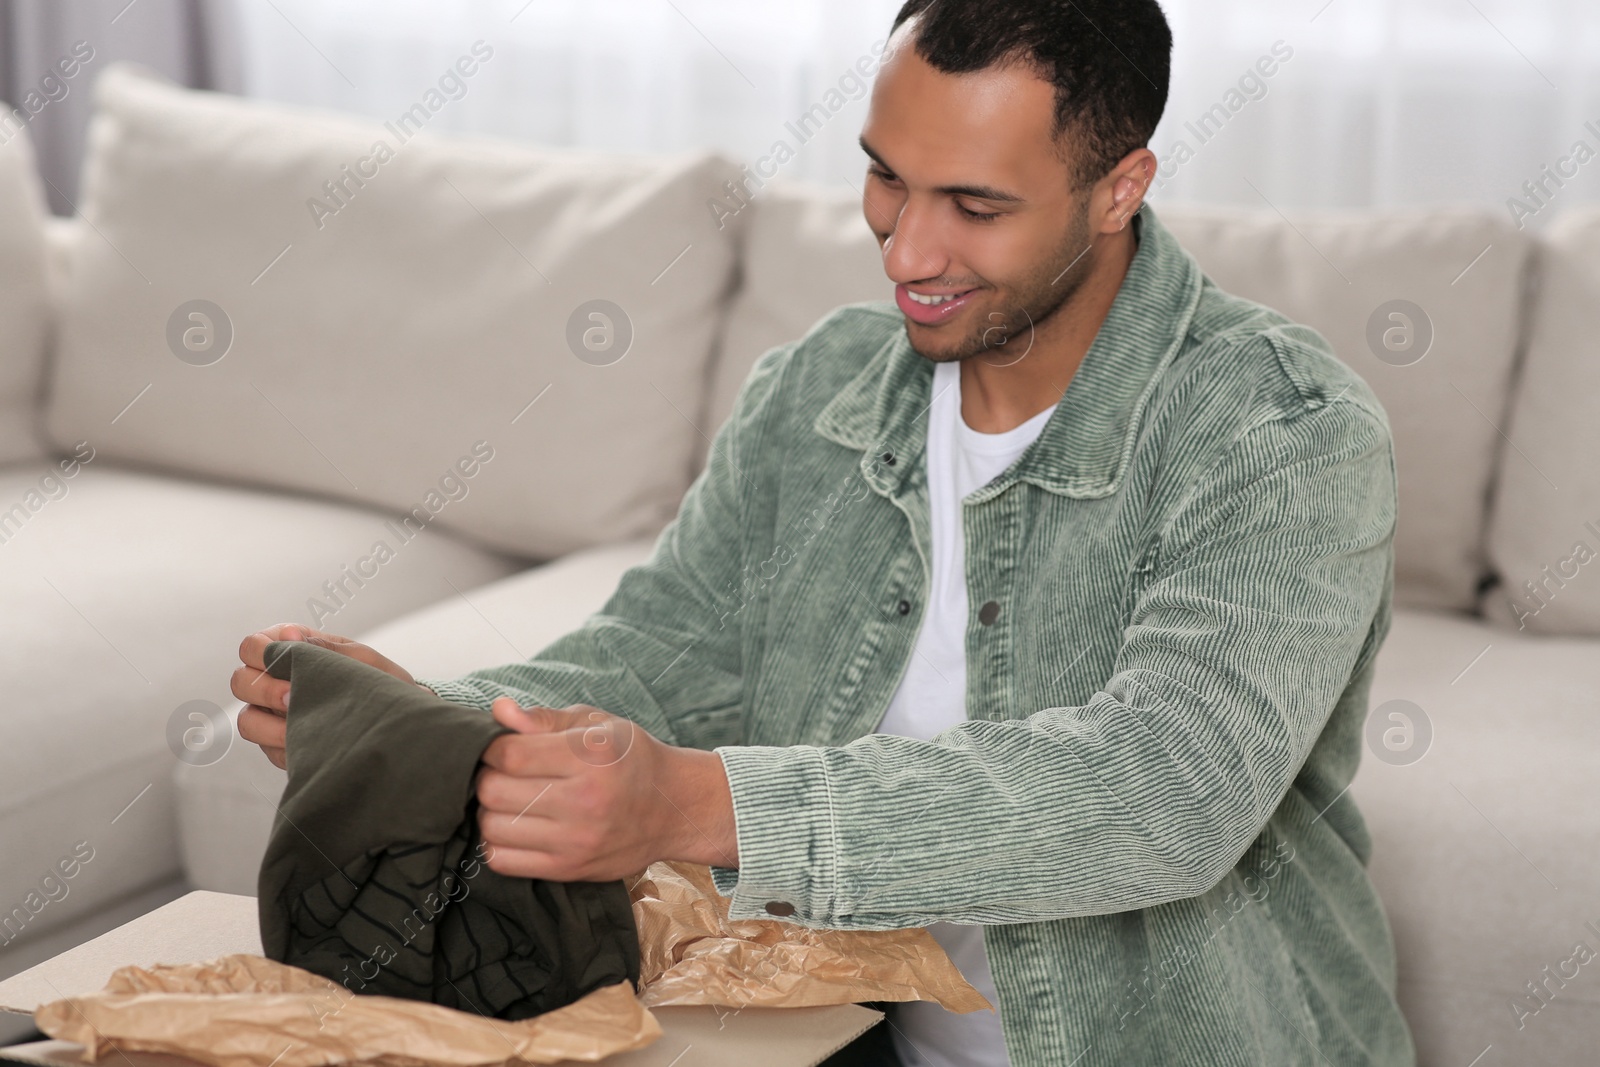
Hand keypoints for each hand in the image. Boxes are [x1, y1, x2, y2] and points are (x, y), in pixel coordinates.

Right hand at [233, 623, 418, 768]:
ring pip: (246, 720)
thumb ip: (324, 647)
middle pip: (239, 682)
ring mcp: (274, 716)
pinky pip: (267, 749)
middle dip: (264, 689)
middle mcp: (276, 682)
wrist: (397, 724)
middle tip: (293, 696)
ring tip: (303, 722)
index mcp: (292, 651)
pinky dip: (286, 745)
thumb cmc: (380, 683)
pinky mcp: (281, 746)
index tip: (289, 660)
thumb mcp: (361, 660)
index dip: (261, 652)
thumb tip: (286, 635)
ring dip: (271, 723)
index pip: (252, 645)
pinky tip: (312, 742)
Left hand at [475, 700, 738, 881]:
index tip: (502, 748)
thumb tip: (498, 710)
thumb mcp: (597, 725)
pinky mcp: (570, 870)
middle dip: (487, 777)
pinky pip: (503, 861)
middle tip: (503, 773)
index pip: (510, 754)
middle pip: (493, 791)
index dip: (493, 748)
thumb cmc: (631, 759)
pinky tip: (515, 826)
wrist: (674, 809)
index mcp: (591, 757)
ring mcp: (576, 841)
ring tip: (510, 799)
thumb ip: (545, 719)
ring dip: (490, 810)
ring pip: (492, 827)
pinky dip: (497, 842)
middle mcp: (585, 801)